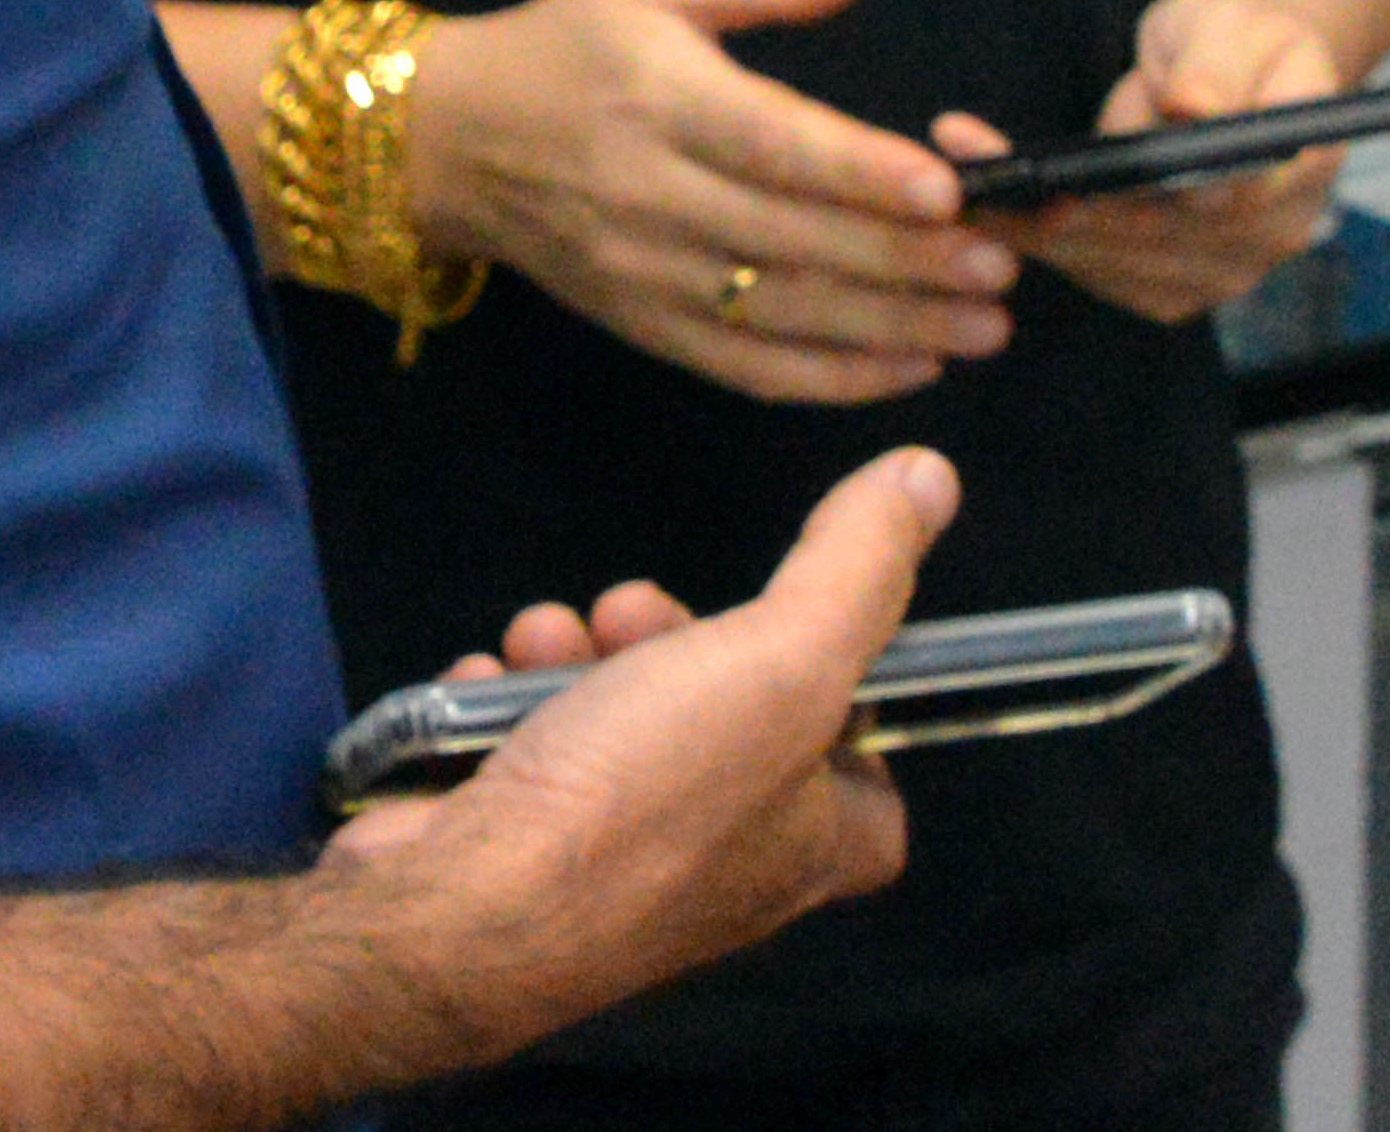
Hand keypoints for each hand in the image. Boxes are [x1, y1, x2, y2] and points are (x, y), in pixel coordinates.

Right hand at [323, 447, 950, 1042]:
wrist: (459, 911)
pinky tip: (486, 689)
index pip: (869, 777)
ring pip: (619, 725)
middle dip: (669, 637)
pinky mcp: (525, 860)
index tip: (799, 630)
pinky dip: (504, 709)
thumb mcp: (785, 659)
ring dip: (574, 659)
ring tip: (544, 642)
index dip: (842, 696)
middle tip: (629, 611)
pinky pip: (532, 757)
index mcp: (810, 847)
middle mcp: (723, 871)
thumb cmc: (642, 802)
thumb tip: (930, 478)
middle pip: (726, 720)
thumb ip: (859, 566)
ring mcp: (616, 873)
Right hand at [405, 0, 1017, 403]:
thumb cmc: (569, 45)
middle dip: (906, 263)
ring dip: (891, 330)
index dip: (863, 173)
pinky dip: (832, 379)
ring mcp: (647, 275)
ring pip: (782, 316)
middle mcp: (653, 196)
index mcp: (662, 98)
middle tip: (1002, 266)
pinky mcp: (645, 328)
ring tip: (984, 328)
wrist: (450, 141)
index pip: (775, 147)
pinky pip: (747, 367)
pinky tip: (910, 369)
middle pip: (794, 243)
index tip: (949, 192)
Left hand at [936, 0, 1349, 326]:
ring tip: (962, 193)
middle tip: (979, 189)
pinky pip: (1099, 275)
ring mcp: (1220, 273)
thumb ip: (1216, 66)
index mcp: (1303, 169)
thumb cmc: (1236, 37)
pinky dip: (1041, 246)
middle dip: (1062, 217)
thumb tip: (1192, 109)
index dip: (1140, 198)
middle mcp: (1271, 238)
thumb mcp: (1233, 25)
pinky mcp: (1170, 287)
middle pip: (1157, 245)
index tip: (1065, 184)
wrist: (1232, 66)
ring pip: (1116, 267)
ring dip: (1034, 235)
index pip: (1224, 202)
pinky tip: (986, 214)